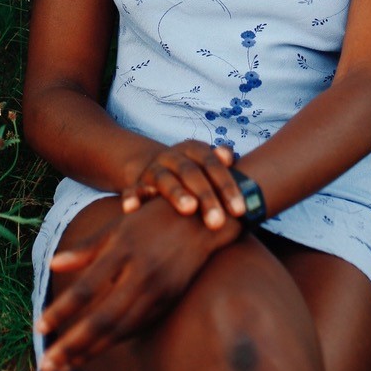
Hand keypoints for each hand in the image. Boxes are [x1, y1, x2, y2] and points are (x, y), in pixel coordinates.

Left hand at [36, 196, 240, 370]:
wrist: (206, 219)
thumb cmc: (155, 217)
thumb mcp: (121, 225)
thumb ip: (88, 248)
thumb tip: (53, 263)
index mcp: (124, 249)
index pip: (87, 288)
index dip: (62, 311)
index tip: (39, 328)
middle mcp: (141, 273)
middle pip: (101, 319)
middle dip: (71, 346)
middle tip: (47, 366)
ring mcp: (158, 290)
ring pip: (120, 330)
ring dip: (89, 352)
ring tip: (65, 365)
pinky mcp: (169, 300)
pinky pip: (136, 327)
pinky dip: (113, 342)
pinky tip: (94, 350)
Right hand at [122, 139, 245, 229]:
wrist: (155, 168)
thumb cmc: (192, 174)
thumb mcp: (205, 165)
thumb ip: (220, 162)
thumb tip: (230, 156)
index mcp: (194, 149)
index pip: (213, 164)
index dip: (227, 186)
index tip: (240, 211)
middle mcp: (173, 156)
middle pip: (191, 173)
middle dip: (206, 197)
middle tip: (218, 221)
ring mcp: (154, 169)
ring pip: (165, 179)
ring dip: (177, 193)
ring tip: (189, 209)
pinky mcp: (137, 183)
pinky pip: (133, 190)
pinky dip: (132, 197)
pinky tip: (130, 208)